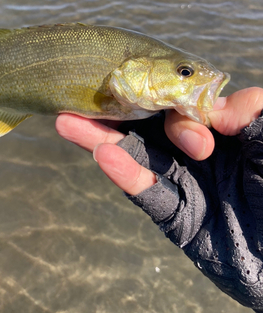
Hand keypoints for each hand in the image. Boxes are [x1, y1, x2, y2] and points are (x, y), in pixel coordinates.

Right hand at [56, 87, 262, 195]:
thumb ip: (254, 114)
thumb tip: (213, 107)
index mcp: (219, 132)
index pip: (180, 105)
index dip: (170, 102)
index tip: (184, 119)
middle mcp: (194, 155)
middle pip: (146, 127)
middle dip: (115, 110)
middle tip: (80, 95)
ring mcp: (183, 185)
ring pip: (136, 156)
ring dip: (102, 138)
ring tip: (67, 121)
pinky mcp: (176, 218)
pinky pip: (147, 194)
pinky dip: (125, 175)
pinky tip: (102, 155)